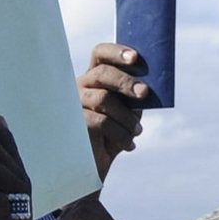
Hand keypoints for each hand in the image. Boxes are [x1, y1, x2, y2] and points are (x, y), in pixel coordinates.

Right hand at [79, 44, 152, 177]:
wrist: (94, 167)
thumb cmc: (114, 135)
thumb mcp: (128, 112)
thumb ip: (134, 96)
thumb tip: (145, 87)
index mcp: (95, 77)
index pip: (101, 54)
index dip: (117, 52)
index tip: (135, 57)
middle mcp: (81, 86)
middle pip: (102, 73)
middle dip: (126, 81)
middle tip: (144, 93)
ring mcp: (74, 104)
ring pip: (103, 98)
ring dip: (127, 116)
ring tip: (137, 131)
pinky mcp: (72, 123)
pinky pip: (101, 122)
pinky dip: (121, 134)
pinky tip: (129, 145)